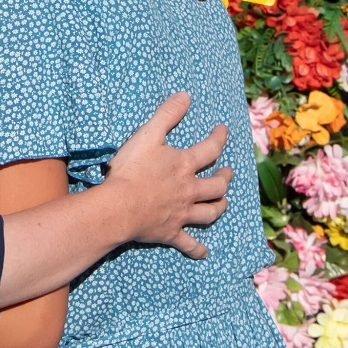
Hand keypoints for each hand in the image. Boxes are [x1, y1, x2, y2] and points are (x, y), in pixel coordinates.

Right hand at [97, 91, 230, 258]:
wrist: (119, 206)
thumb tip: (186, 95)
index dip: (219, 138)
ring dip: (218, 207)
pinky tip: (203, 252)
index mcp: (184, 165)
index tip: (223, 130)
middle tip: (228, 172)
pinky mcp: (171, 232)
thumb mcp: (147, 135)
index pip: (209, 149)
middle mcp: (189, 190)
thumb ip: (167, 114)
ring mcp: (182, 213)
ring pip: (209, 212)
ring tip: (223, 203)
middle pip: (215, 185)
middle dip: (224, 177)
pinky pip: (188, 243)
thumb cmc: (131, 170)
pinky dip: (197, 248)